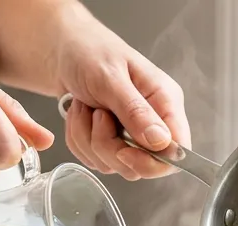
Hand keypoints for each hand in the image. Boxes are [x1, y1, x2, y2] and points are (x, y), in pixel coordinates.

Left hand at [53, 21, 188, 180]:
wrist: (59, 49)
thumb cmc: (88, 51)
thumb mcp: (110, 78)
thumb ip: (136, 111)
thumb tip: (162, 142)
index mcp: (166, 102)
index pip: (178, 152)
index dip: (152, 161)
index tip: (123, 152)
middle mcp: (155, 122)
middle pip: (145, 165)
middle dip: (110, 147)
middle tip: (97, 116)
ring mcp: (133, 134)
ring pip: (117, 165)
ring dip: (89, 140)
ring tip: (86, 108)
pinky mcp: (112, 141)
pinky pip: (96, 160)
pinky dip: (79, 140)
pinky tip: (80, 114)